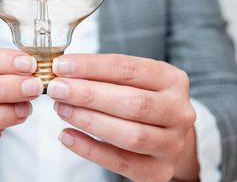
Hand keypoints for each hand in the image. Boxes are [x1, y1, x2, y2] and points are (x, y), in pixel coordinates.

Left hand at [48, 54, 197, 181]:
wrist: (167, 133)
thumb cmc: (141, 98)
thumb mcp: (132, 79)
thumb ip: (103, 74)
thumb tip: (63, 69)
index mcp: (172, 80)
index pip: (129, 69)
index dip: (92, 67)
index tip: (62, 66)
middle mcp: (179, 111)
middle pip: (133, 103)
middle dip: (89, 95)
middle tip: (58, 89)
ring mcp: (172, 144)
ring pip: (130, 135)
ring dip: (89, 120)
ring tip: (61, 109)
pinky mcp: (159, 170)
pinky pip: (121, 162)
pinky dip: (90, 149)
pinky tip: (67, 135)